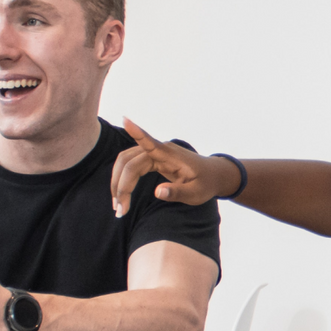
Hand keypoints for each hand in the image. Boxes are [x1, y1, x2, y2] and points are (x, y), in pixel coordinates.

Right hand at [111, 118, 237, 217]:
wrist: (213, 175)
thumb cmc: (206, 183)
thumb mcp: (196, 193)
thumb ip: (178, 193)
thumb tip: (157, 192)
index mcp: (171, 155)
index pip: (150, 142)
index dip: (137, 132)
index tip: (125, 120)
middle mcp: (160, 150)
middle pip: (129, 161)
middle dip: (120, 185)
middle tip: (120, 210)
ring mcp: (154, 153)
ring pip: (125, 163)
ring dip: (118, 183)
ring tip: (119, 206)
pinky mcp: (151, 159)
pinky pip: (130, 166)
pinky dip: (123, 180)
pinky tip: (121, 195)